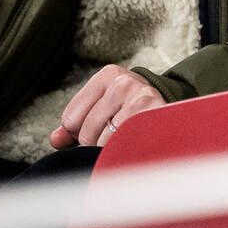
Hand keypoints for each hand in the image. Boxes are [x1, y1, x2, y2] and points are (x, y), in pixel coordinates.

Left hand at [51, 65, 167, 149]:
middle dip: (94, 142)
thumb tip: (56, 140)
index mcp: (107, 76)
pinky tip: (132, 145)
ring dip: (110, 149)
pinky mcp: (151, 114)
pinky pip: (121, 144)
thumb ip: (75, 124)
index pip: (71, 118)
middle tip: (114, 138)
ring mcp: (138, 96)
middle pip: (86, 130)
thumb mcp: (103, 109)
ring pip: (102, 140)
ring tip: (125, 140)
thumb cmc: (130, 111)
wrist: (171, 112)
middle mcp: (122, 82)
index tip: (98, 129)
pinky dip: (122, 151)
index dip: (79, 132)